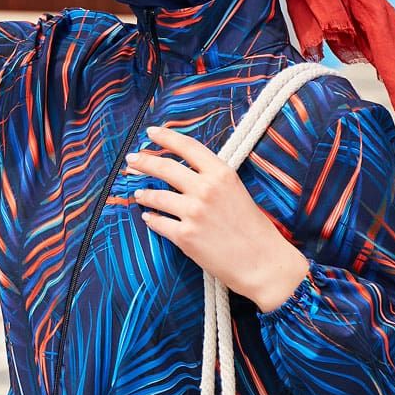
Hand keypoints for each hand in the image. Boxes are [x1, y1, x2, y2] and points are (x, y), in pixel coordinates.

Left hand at [126, 124, 310, 312]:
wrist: (262, 263)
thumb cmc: (254, 229)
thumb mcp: (237, 191)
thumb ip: (213, 179)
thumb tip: (188, 173)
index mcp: (221, 173)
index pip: (187, 147)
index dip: (165, 137)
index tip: (151, 132)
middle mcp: (205, 189)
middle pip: (165, 167)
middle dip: (144, 161)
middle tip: (131, 159)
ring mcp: (193, 213)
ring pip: (156, 196)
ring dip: (144, 193)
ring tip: (139, 193)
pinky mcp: (185, 236)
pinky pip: (158, 223)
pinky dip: (151, 219)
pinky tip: (148, 217)